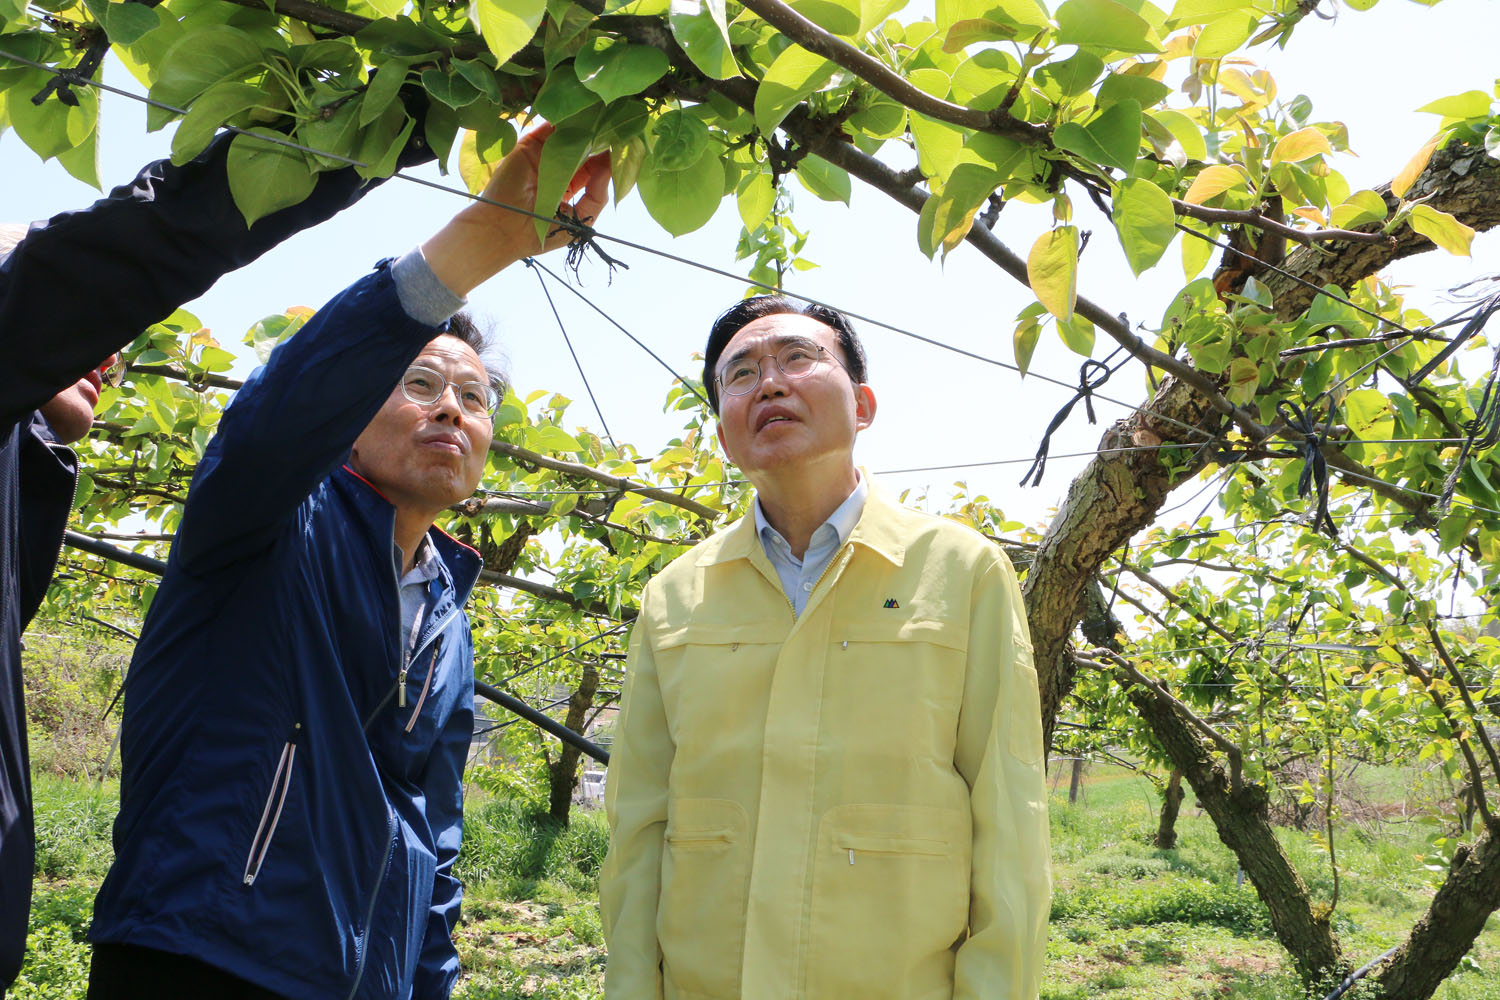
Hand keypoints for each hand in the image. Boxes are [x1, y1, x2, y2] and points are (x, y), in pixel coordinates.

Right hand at [421, 121, 612, 296]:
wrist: (504, 229)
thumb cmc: (541, 232)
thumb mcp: (579, 219)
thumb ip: (597, 196)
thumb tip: (609, 169)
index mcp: (568, 188)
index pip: (592, 169)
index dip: (605, 160)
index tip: (620, 149)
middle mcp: (556, 170)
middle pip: (582, 150)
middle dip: (598, 141)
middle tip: (615, 130)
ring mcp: (542, 157)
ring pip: (568, 137)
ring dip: (583, 128)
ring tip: (601, 120)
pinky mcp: (529, 146)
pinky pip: (548, 128)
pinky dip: (562, 120)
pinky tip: (580, 116)